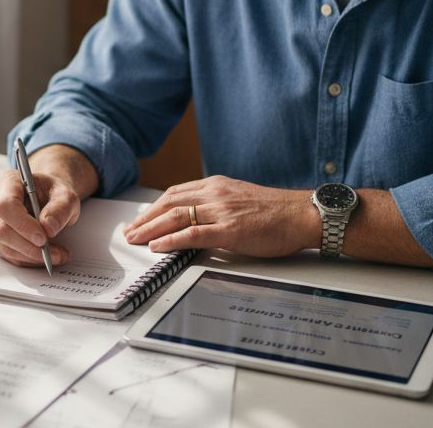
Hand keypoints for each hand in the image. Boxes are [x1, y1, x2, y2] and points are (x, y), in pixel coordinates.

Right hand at [0, 144, 99, 267]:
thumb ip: (60, 208)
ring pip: (5, 246)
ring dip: (32, 256)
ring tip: (57, 255)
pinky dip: (28, 259)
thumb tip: (48, 228)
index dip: (23, 225)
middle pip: (3, 229)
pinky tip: (45, 255)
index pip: (6, 205)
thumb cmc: (53, 193)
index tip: (44, 238)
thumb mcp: (66, 196)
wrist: (47, 197)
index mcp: (8, 181)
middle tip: (57, 253)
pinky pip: (8, 255)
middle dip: (31, 247)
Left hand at [123, 175, 318, 256]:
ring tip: (135, 239)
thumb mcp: (240, 199)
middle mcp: (216, 194)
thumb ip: (218, 205)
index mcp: (217, 186)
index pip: (175, 193)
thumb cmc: (276, 212)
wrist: (302, 214)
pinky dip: (171, 240)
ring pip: (176, 217)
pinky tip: (158, 246)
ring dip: (150, 229)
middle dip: (145, 218)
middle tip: (129, 232)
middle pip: (169, 203)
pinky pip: (194, 234)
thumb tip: (197, 218)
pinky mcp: (231, 230)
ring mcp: (222, 211)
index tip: (140, 219)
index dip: (154, 207)